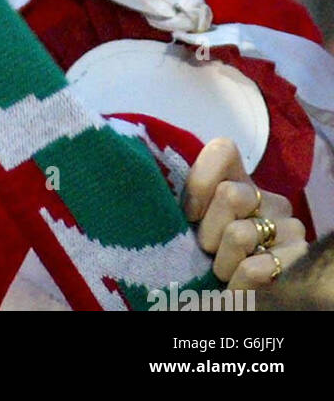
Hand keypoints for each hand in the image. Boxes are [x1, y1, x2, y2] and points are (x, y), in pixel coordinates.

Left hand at [183, 137, 307, 290]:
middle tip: (207, 250)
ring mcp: (289, 227)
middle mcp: (269, 199)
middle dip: (207, 231)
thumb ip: (177, 198)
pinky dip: (236, 284)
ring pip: (239, 234)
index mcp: (240, 182)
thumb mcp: (190, 224)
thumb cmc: (203, 257)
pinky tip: (236, 286)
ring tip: (223, 270)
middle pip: (229, 194)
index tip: (189, 214)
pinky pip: (254, 268)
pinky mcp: (298, 257)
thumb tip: (149, 182)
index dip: (199, 181)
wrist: (226, 298)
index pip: (224, 149)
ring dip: (220, 262)